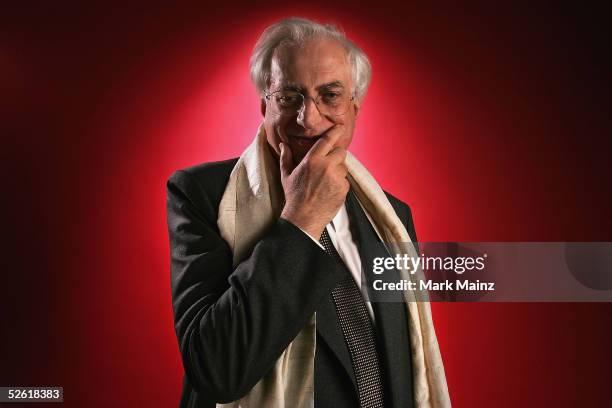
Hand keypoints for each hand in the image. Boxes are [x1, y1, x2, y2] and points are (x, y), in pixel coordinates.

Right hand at [279, 124, 349, 238]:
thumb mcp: (286, 175)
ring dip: (338, 170)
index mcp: (312, 160)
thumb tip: (283, 145)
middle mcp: (326, 166)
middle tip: (328, 164)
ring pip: (343, 166)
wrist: (303, 218)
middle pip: (341, 151)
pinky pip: (345, 180)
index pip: (328, 140)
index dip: (336, 131)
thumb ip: (286, 157)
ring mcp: (337, 177)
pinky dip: (340, 183)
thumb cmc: (293, 196)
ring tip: (326, 181)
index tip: (340, 126)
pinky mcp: (344, 188)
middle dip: (336, 156)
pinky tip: (329, 190)